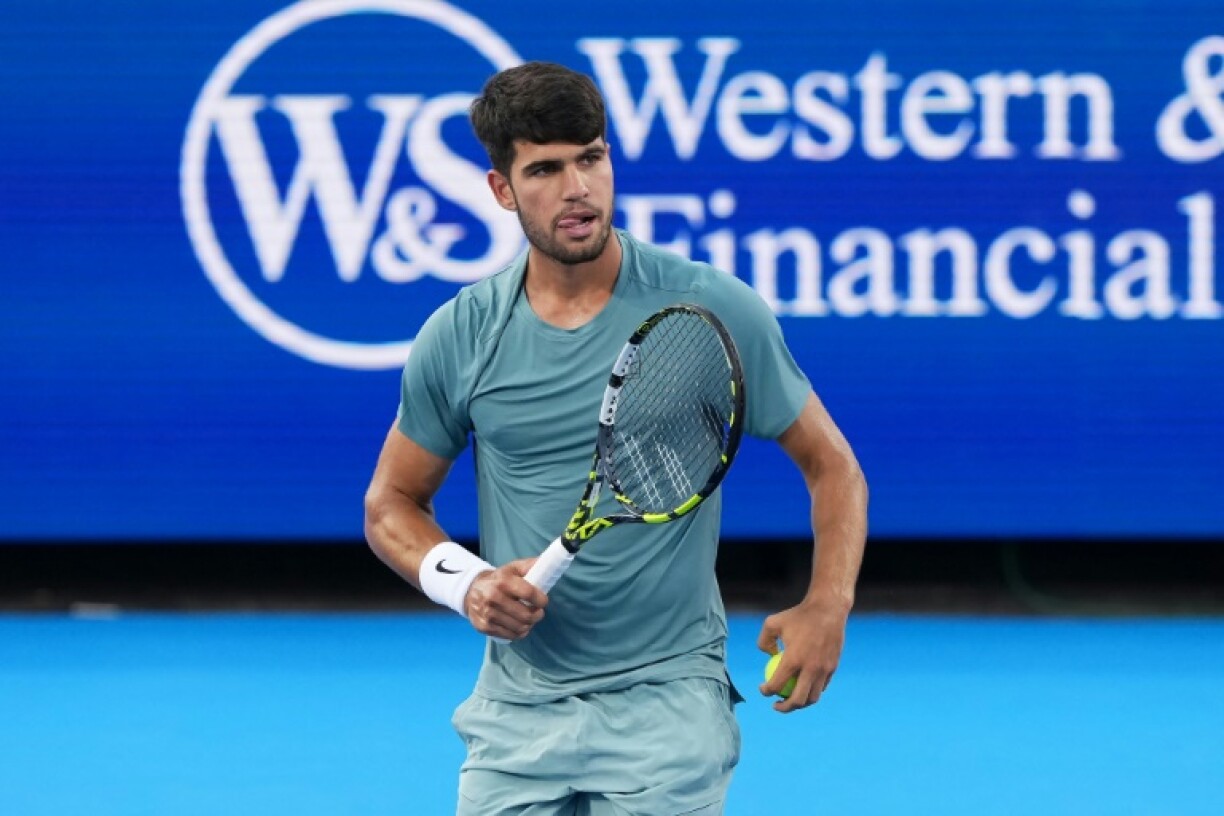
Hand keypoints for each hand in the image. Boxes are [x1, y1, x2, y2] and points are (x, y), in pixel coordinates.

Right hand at [463, 557, 548, 640]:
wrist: (471, 591)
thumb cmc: (498, 580)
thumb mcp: (513, 568)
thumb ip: (530, 566)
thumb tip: (548, 564)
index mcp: (502, 581)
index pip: (529, 594)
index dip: (541, 600)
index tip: (543, 601)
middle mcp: (493, 598)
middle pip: (526, 615)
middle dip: (537, 615)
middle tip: (538, 612)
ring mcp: (487, 614)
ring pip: (520, 628)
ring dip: (529, 625)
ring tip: (528, 619)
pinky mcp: (484, 627)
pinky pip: (510, 636)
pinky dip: (519, 633)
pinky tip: (519, 625)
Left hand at [757, 597, 849, 712]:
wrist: (828, 609)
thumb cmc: (798, 615)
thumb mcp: (772, 623)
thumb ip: (763, 641)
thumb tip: (767, 656)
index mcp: (793, 659)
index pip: (776, 685)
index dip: (766, 692)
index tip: (763, 690)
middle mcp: (810, 668)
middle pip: (797, 700)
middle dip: (784, 708)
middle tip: (776, 704)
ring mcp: (824, 670)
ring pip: (812, 697)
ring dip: (800, 703)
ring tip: (791, 700)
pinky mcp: (833, 667)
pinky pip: (822, 686)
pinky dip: (812, 691)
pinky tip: (804, 686)